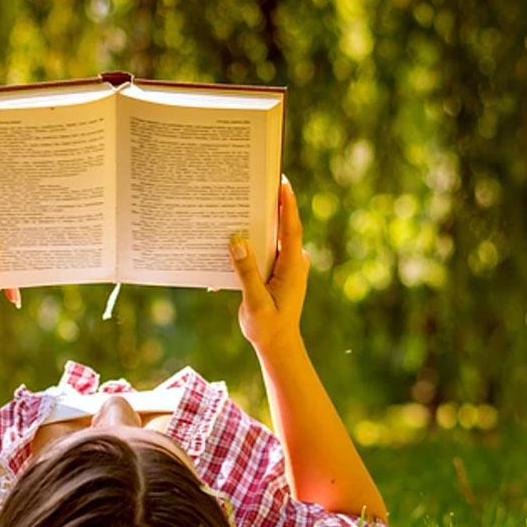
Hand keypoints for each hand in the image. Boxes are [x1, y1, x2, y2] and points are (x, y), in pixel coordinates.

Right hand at [229, 176, 309, 357]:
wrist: (277, 345)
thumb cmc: (267, 327)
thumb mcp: (254, 302)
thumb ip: (246, 271)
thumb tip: (236, 241)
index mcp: (292, 267)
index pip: (291, 229)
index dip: (287, 204)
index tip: (282, 181)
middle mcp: (292, 262)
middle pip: (281, 227)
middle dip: (270, 205)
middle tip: (256, 182)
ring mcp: (285, 266)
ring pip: (271, 238)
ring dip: (258, 222)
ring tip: (241, 202)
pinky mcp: (276, 271)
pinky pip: (264, 250)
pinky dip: (252, 241)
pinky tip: (234, 235)